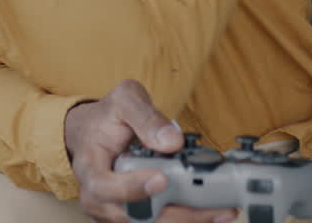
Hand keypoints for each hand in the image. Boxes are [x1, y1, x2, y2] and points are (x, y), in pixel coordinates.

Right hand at [65, 80, 237, 222]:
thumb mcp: (123, 100)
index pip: (104, 187)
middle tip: (211, 206)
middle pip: (133, 216)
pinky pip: (158, 222)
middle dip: (175, 214)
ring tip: (221, 211)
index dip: (132, 188)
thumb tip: (172, 141)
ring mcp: (115, 211)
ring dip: (186, 220)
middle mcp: (99, 197)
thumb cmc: (107, 118)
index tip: (161, 179)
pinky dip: (185, 219)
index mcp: (90, 167)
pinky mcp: (132, 216)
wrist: (93, 132)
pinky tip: (210, 211)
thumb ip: (146, 117)